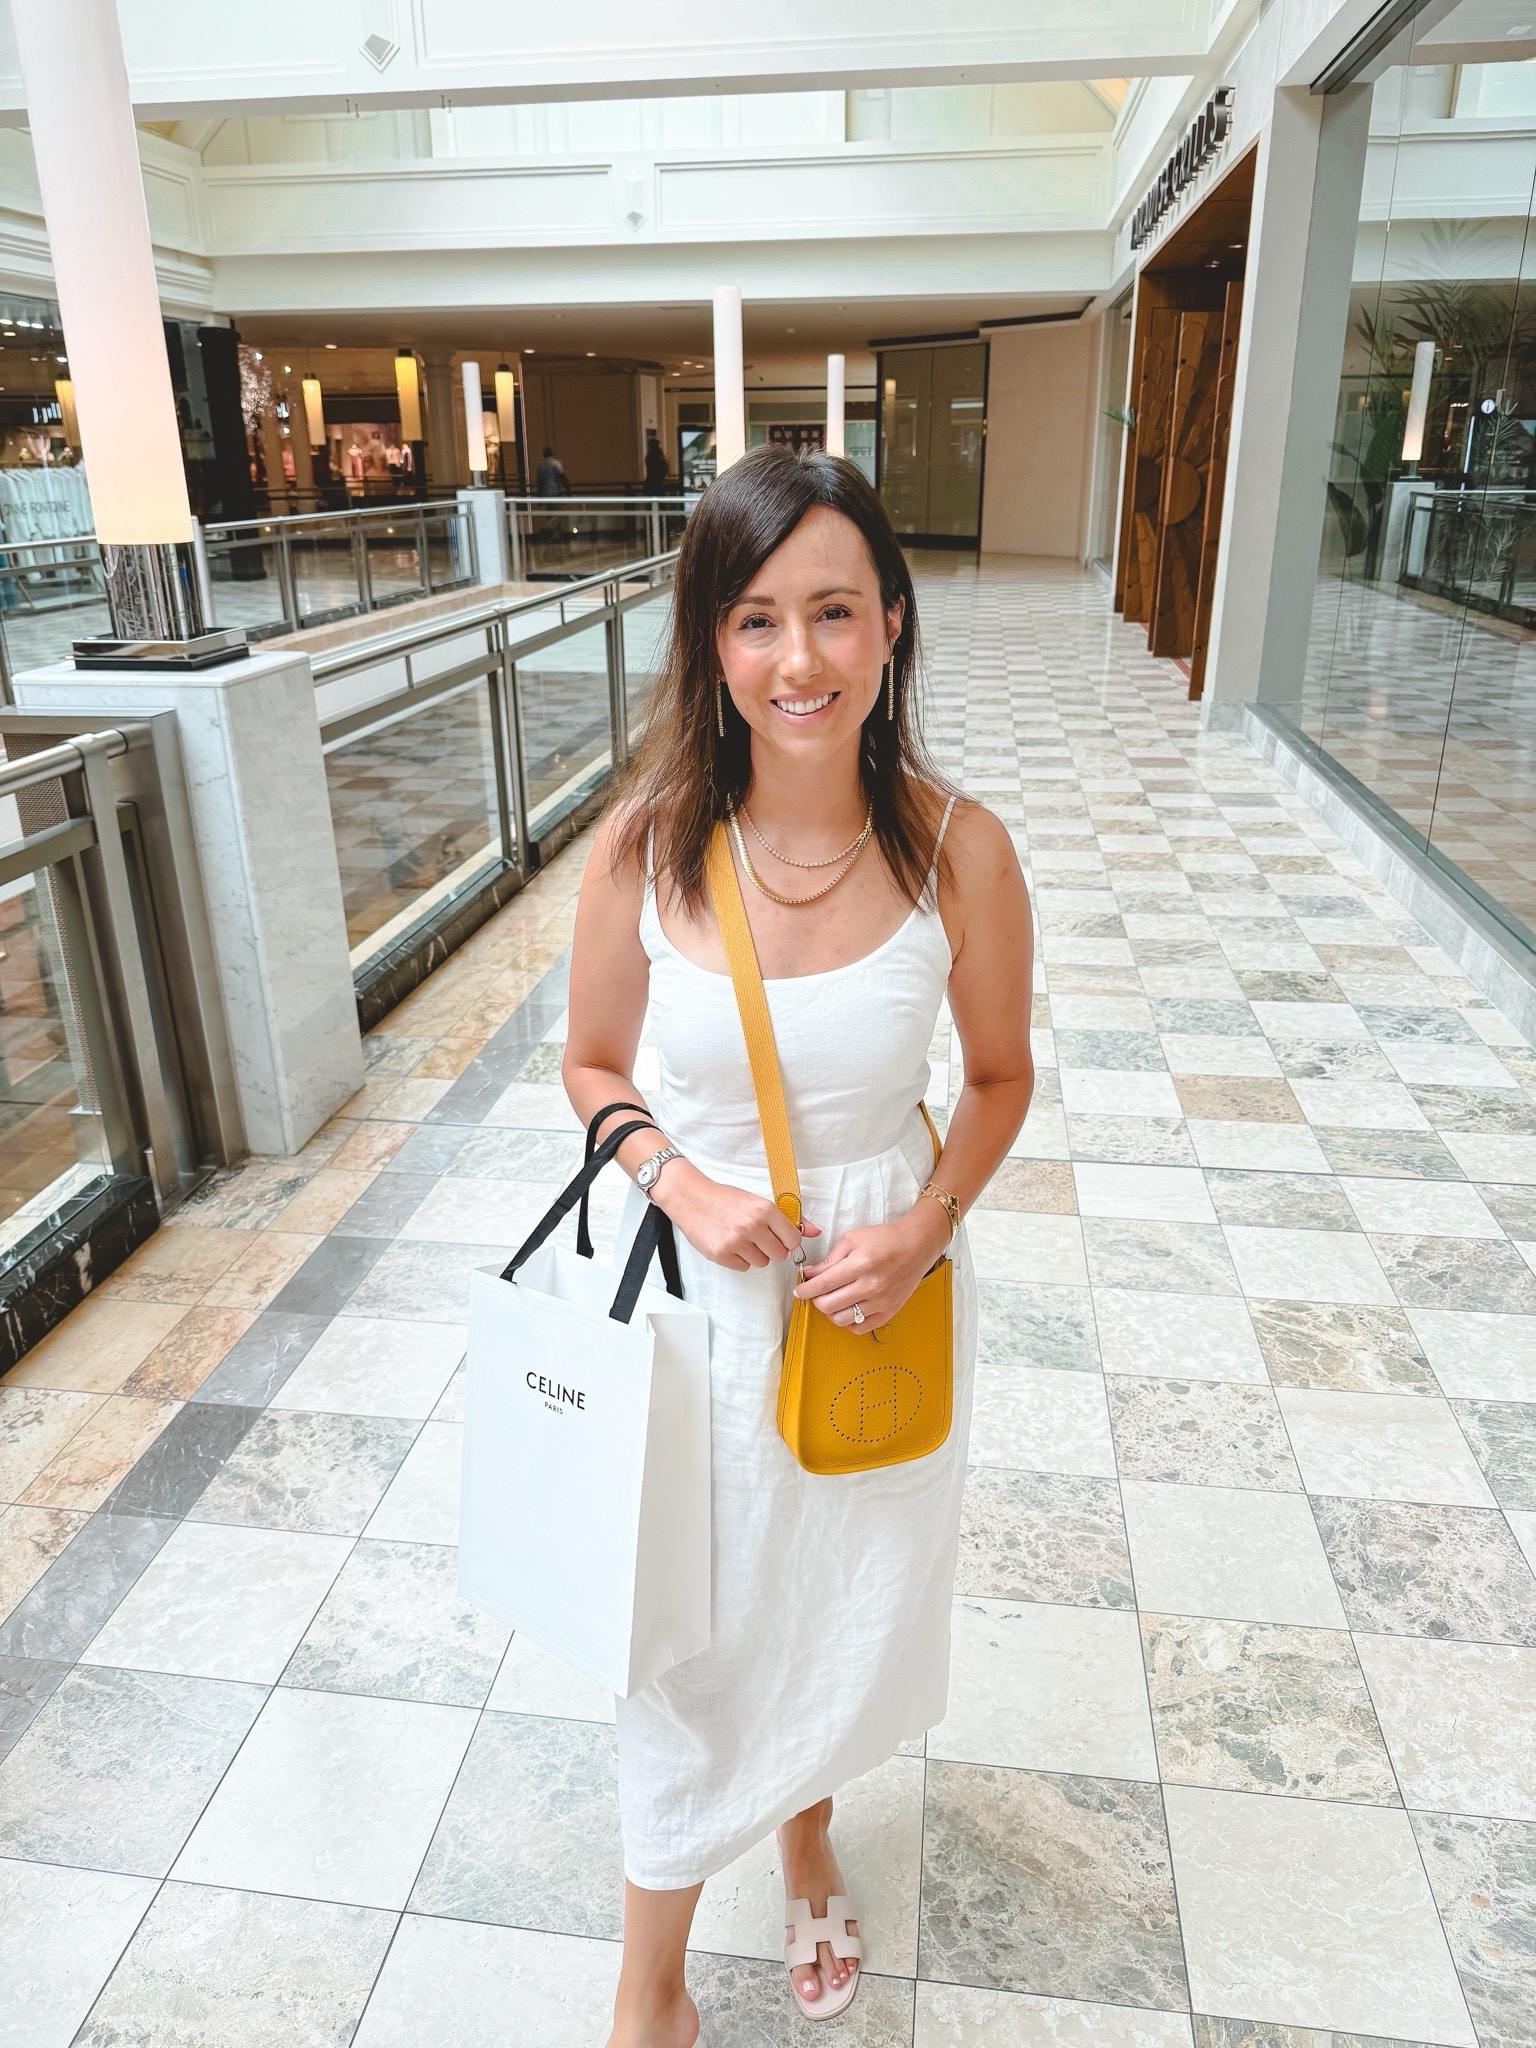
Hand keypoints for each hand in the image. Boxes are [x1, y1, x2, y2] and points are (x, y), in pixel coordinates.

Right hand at [652, 1160, 819, 1271]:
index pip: (793, 1240)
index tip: (777, 1236)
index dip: (786, 1240)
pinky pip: (744, 1267)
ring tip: (740, 1239)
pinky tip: (729, 1244)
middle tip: (756, 1238)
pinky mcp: (721, 1254)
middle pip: (779, 1255)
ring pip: (761, 1263)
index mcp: (765, 1209)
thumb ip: (789, 1219)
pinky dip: (738, 1260)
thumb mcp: (759, 1202)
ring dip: (754, 1255)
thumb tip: (815, 1232)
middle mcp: (752, 1225)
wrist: (691, 1198)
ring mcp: (736, 1241)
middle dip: (771, 1249)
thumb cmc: (726, 1199)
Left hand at [793, 1199, 951, 1330]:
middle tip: (816, 1293)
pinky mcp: (890, 1311)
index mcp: (860, 1264)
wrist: (917, 1245)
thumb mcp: (853, 1239)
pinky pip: (860, 1328)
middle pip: (828, 1305)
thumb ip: (829, 1259)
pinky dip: (848, 1322)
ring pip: (842, 1319)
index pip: (823, 1285)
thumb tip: (809, 1274)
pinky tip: (848, 1309)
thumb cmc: (885, 1238)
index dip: (805, 1290)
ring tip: (832, 1300)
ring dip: (830, 1312)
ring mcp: (881, 1301)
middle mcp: (871, 1286)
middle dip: (816, 1300)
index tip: (799, 1291)